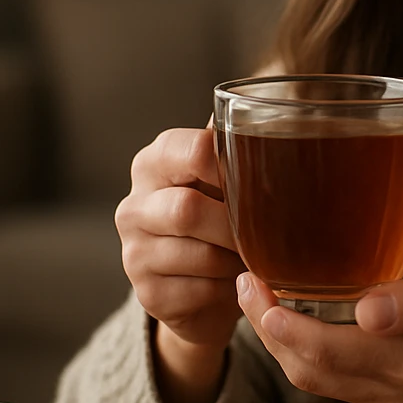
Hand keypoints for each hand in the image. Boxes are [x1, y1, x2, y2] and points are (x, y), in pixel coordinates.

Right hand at [115, 127, 245, 402]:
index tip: (259, 181)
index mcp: (154, 163)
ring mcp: (133, 252)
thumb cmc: (218, 221)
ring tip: (254, 258)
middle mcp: (134, 206)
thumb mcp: (222, 183)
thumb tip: (263, 109)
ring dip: (237, 259)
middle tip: (268, 232)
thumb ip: (233, 150)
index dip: (231, 166)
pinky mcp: (146, 293)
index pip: (192, 150)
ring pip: (199, 254)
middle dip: (236, 225)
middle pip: (188, 209)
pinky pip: (199, 291)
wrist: (199, 288)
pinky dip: (228, 289)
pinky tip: (236, 283)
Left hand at [238, 262, 402, 402]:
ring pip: (315, 378)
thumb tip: (364, 310)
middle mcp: (392, 390)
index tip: (252, 281)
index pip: (321, 350)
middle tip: (244, 281)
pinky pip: (335, 378)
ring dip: (281, 342)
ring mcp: (391, 398)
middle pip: (306, 368)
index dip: (276, 319)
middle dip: (267, 329)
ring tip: (261, 296)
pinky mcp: (393, 396)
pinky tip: (299, 317)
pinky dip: (305, 350)